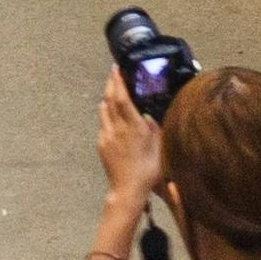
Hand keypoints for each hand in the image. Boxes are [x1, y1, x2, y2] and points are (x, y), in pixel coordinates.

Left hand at [94, 85, 170, 259]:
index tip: (117, 69)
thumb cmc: (148, 170)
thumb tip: (148, 115)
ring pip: (103, 110)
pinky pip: (102, 123)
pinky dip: (106, 112)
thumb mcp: (159, 147)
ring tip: (112, 88)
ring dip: (107, 97)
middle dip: (111, 84)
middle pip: (110, 100)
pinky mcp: (101, 144)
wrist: (127, 190)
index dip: (119, 82)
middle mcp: (117, 128)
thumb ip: (154, 128)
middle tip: (113, 72)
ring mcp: (107, 136)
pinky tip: (110, 112)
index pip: (123, 98)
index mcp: (133, 127)